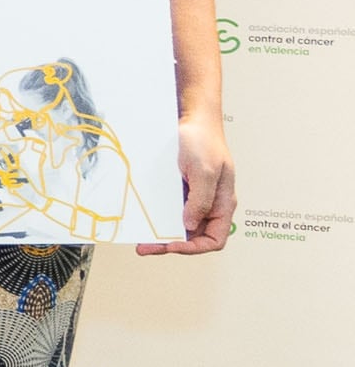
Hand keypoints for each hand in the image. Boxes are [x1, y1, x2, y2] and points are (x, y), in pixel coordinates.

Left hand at [144, 107, 235, 255]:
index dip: (195, 247)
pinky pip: (171, 211)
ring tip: (143, 239)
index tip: (172, 245)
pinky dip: (159, 219)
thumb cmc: (203, 140)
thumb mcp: (203, 171)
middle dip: (172, 245)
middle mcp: (210, 204)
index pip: (215, 239)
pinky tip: (146, 221)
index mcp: (223, 203)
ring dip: (163, 234)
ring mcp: (195, 198)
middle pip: (195, 236)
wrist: (191, 119)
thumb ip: (200, 200)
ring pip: (181, 226)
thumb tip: (190, 224)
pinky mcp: (181, 191)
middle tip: (147, 247)